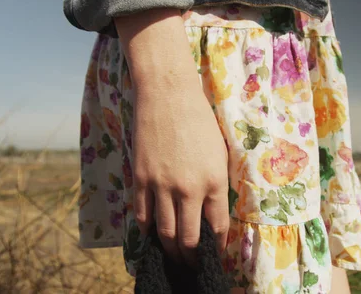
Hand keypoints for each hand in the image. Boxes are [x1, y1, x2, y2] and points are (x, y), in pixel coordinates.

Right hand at [115, 9, 229, 265]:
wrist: (168, 95)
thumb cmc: (199, 120)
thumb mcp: (219, 153)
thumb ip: (216, 184)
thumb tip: (211, 211)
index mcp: (214, 181)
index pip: (217, 227)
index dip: (216, 245)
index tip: (214, 254)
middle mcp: (189, 189)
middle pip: (188, 238)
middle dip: (191, 257)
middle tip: (191, 264)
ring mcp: (162, 185)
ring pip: (164, 231)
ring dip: (169, 249)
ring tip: (173, 255)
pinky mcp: (141, 178)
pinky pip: (141, 213)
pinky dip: (146, 229)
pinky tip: (151, 234)